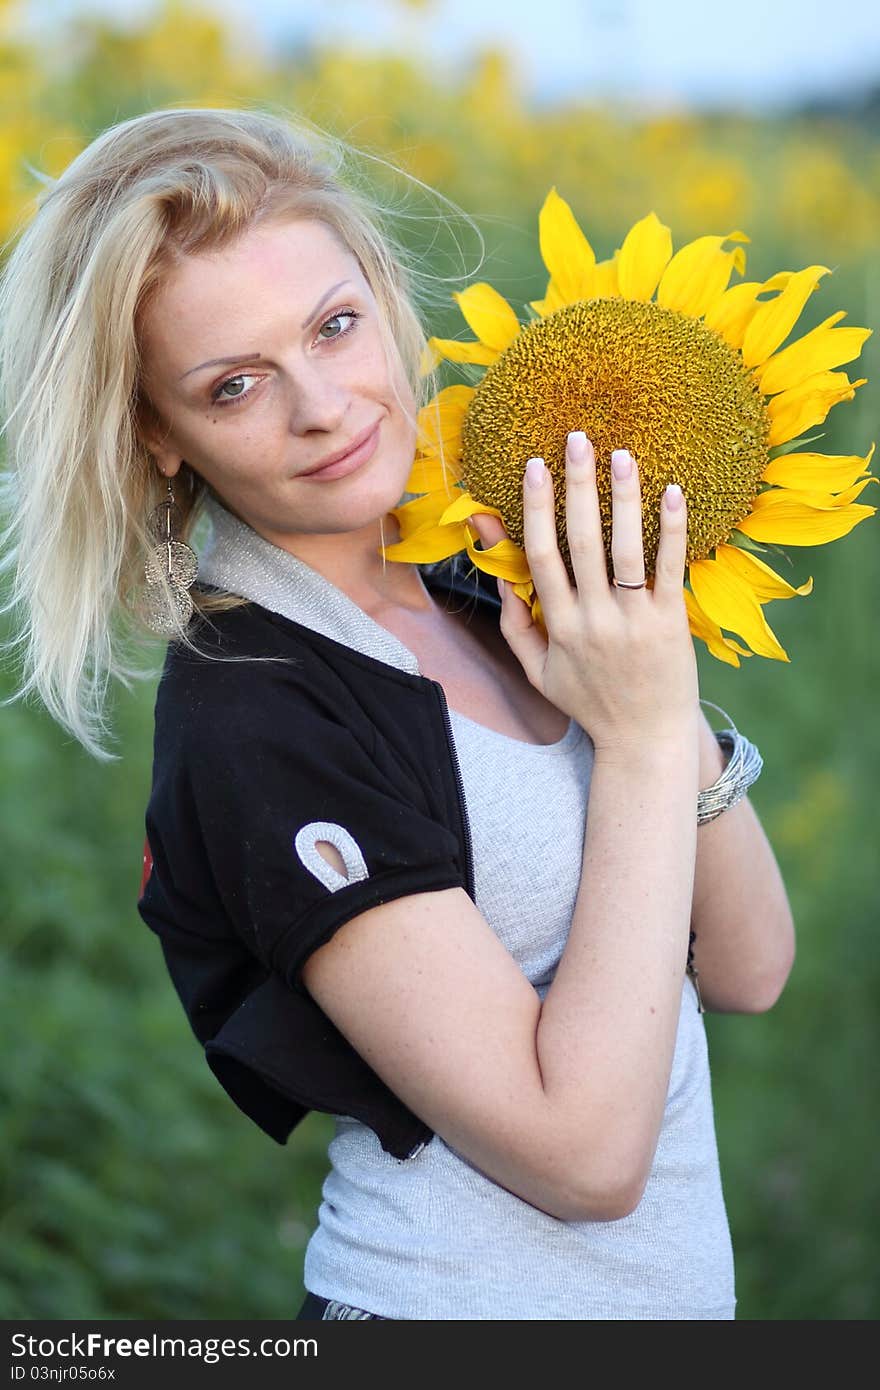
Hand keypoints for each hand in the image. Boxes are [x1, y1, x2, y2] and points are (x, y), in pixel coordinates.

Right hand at [469, 433, 698, 753]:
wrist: (644, 740)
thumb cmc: (590, 703)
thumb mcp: (540, 673)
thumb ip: (518, 628)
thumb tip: (502, 580)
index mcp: (559, 626)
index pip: (541, 555)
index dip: (536, 508)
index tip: (535, 466)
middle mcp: (593, 619)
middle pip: (580, 541)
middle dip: (577, 486)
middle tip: (577, 439)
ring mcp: (633, 620)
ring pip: (625, 549)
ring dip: (622, 498)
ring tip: (622, 454)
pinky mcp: (670, 623)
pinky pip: (670, 568)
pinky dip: (672, 529)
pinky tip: (673, 491)